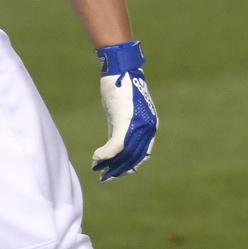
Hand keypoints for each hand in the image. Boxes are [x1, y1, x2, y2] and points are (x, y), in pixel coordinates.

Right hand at [93, 41, 157, 179]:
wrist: (120, 71)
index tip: (116, 173)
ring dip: (110, 164)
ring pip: (124, 154)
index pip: (142, 153)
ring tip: (98, 170)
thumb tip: (114, 149)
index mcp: (151, 126)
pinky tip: (96, 158)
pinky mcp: (126, 121)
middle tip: (105, 177)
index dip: (129, 166)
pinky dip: (105, 154)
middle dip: (118, 169)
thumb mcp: (123, 114)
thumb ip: (121, 131)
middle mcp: (148, 127)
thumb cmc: (120, 90)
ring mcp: (138, 125)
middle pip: (133, 157)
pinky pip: (116, 146)